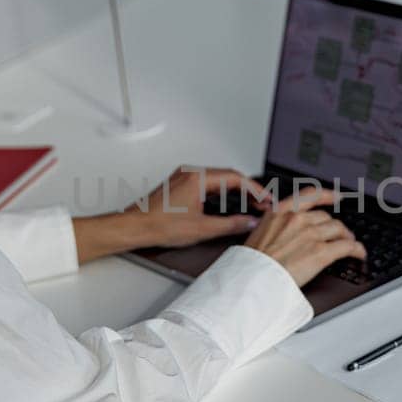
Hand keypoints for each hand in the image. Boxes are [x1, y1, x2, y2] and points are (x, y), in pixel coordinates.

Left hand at [124, 166, 271, 247]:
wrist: (134, 227)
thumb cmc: (158, 225)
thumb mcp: (202, 229)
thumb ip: (231, 225)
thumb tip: (249, 222)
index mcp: (197, 178)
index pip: (235, 178)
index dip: (255, 189)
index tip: (266, 198)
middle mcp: (190, 173)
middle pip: (228, 176)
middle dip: (248, 190)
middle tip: (262, 203)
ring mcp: (183, 177)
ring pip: (217, 179)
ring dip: (234, 191)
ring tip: (249, 204)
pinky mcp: (179, 184)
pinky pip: (206, 183)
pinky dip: (221, 192)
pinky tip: (227, 204)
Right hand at [243, 187, 366, 286]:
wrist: (252, 280)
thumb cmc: (251, 264)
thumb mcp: (257, 235)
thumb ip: (274, 229)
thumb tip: (281, 234)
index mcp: (279, 212)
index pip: (309, 195)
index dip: (327, 195)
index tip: (336, 196)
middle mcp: (297, 219)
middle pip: (326, 218)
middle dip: (334, 226)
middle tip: (340, 234)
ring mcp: (310, 234)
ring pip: (338, 230)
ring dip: (347, 237)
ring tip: (350, 244)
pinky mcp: (321, 252)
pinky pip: (347, 246)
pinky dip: (357, 249)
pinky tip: (359, 253)